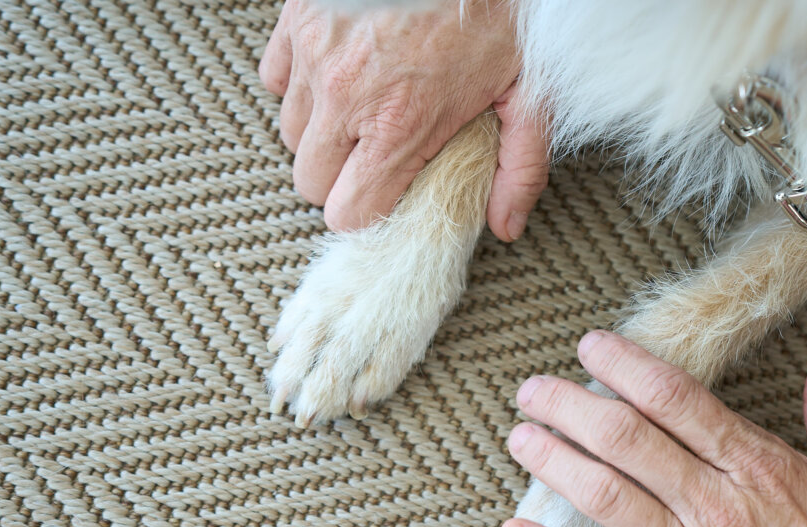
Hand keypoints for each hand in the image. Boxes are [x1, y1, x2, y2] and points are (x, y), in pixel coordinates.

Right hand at [258, 0, 547, 240]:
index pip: (347, 213)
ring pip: (291, 132)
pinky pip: (276, 78)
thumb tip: (506, 225)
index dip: (369, 210)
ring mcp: (314, 53)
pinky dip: (303, 83)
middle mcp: (346, 94)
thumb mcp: (530, 92)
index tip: (391, 193)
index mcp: (400, 124)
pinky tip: (343, 72)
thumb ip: (520, 167)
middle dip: (343, 178)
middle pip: (309, 181)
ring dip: (324, 131)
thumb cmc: (501, 11)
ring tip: (367, 107)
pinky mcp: (298, 18)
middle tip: (380, 152)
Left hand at [502, 332, 806, 526]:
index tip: (588, 346)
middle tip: (531, 389)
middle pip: (626, 441)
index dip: (624, 366)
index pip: (675, 399)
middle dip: (568, 407)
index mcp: (759, 465)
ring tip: (519, 438)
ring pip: (606, 497)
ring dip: (553, 463)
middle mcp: (717, 506)